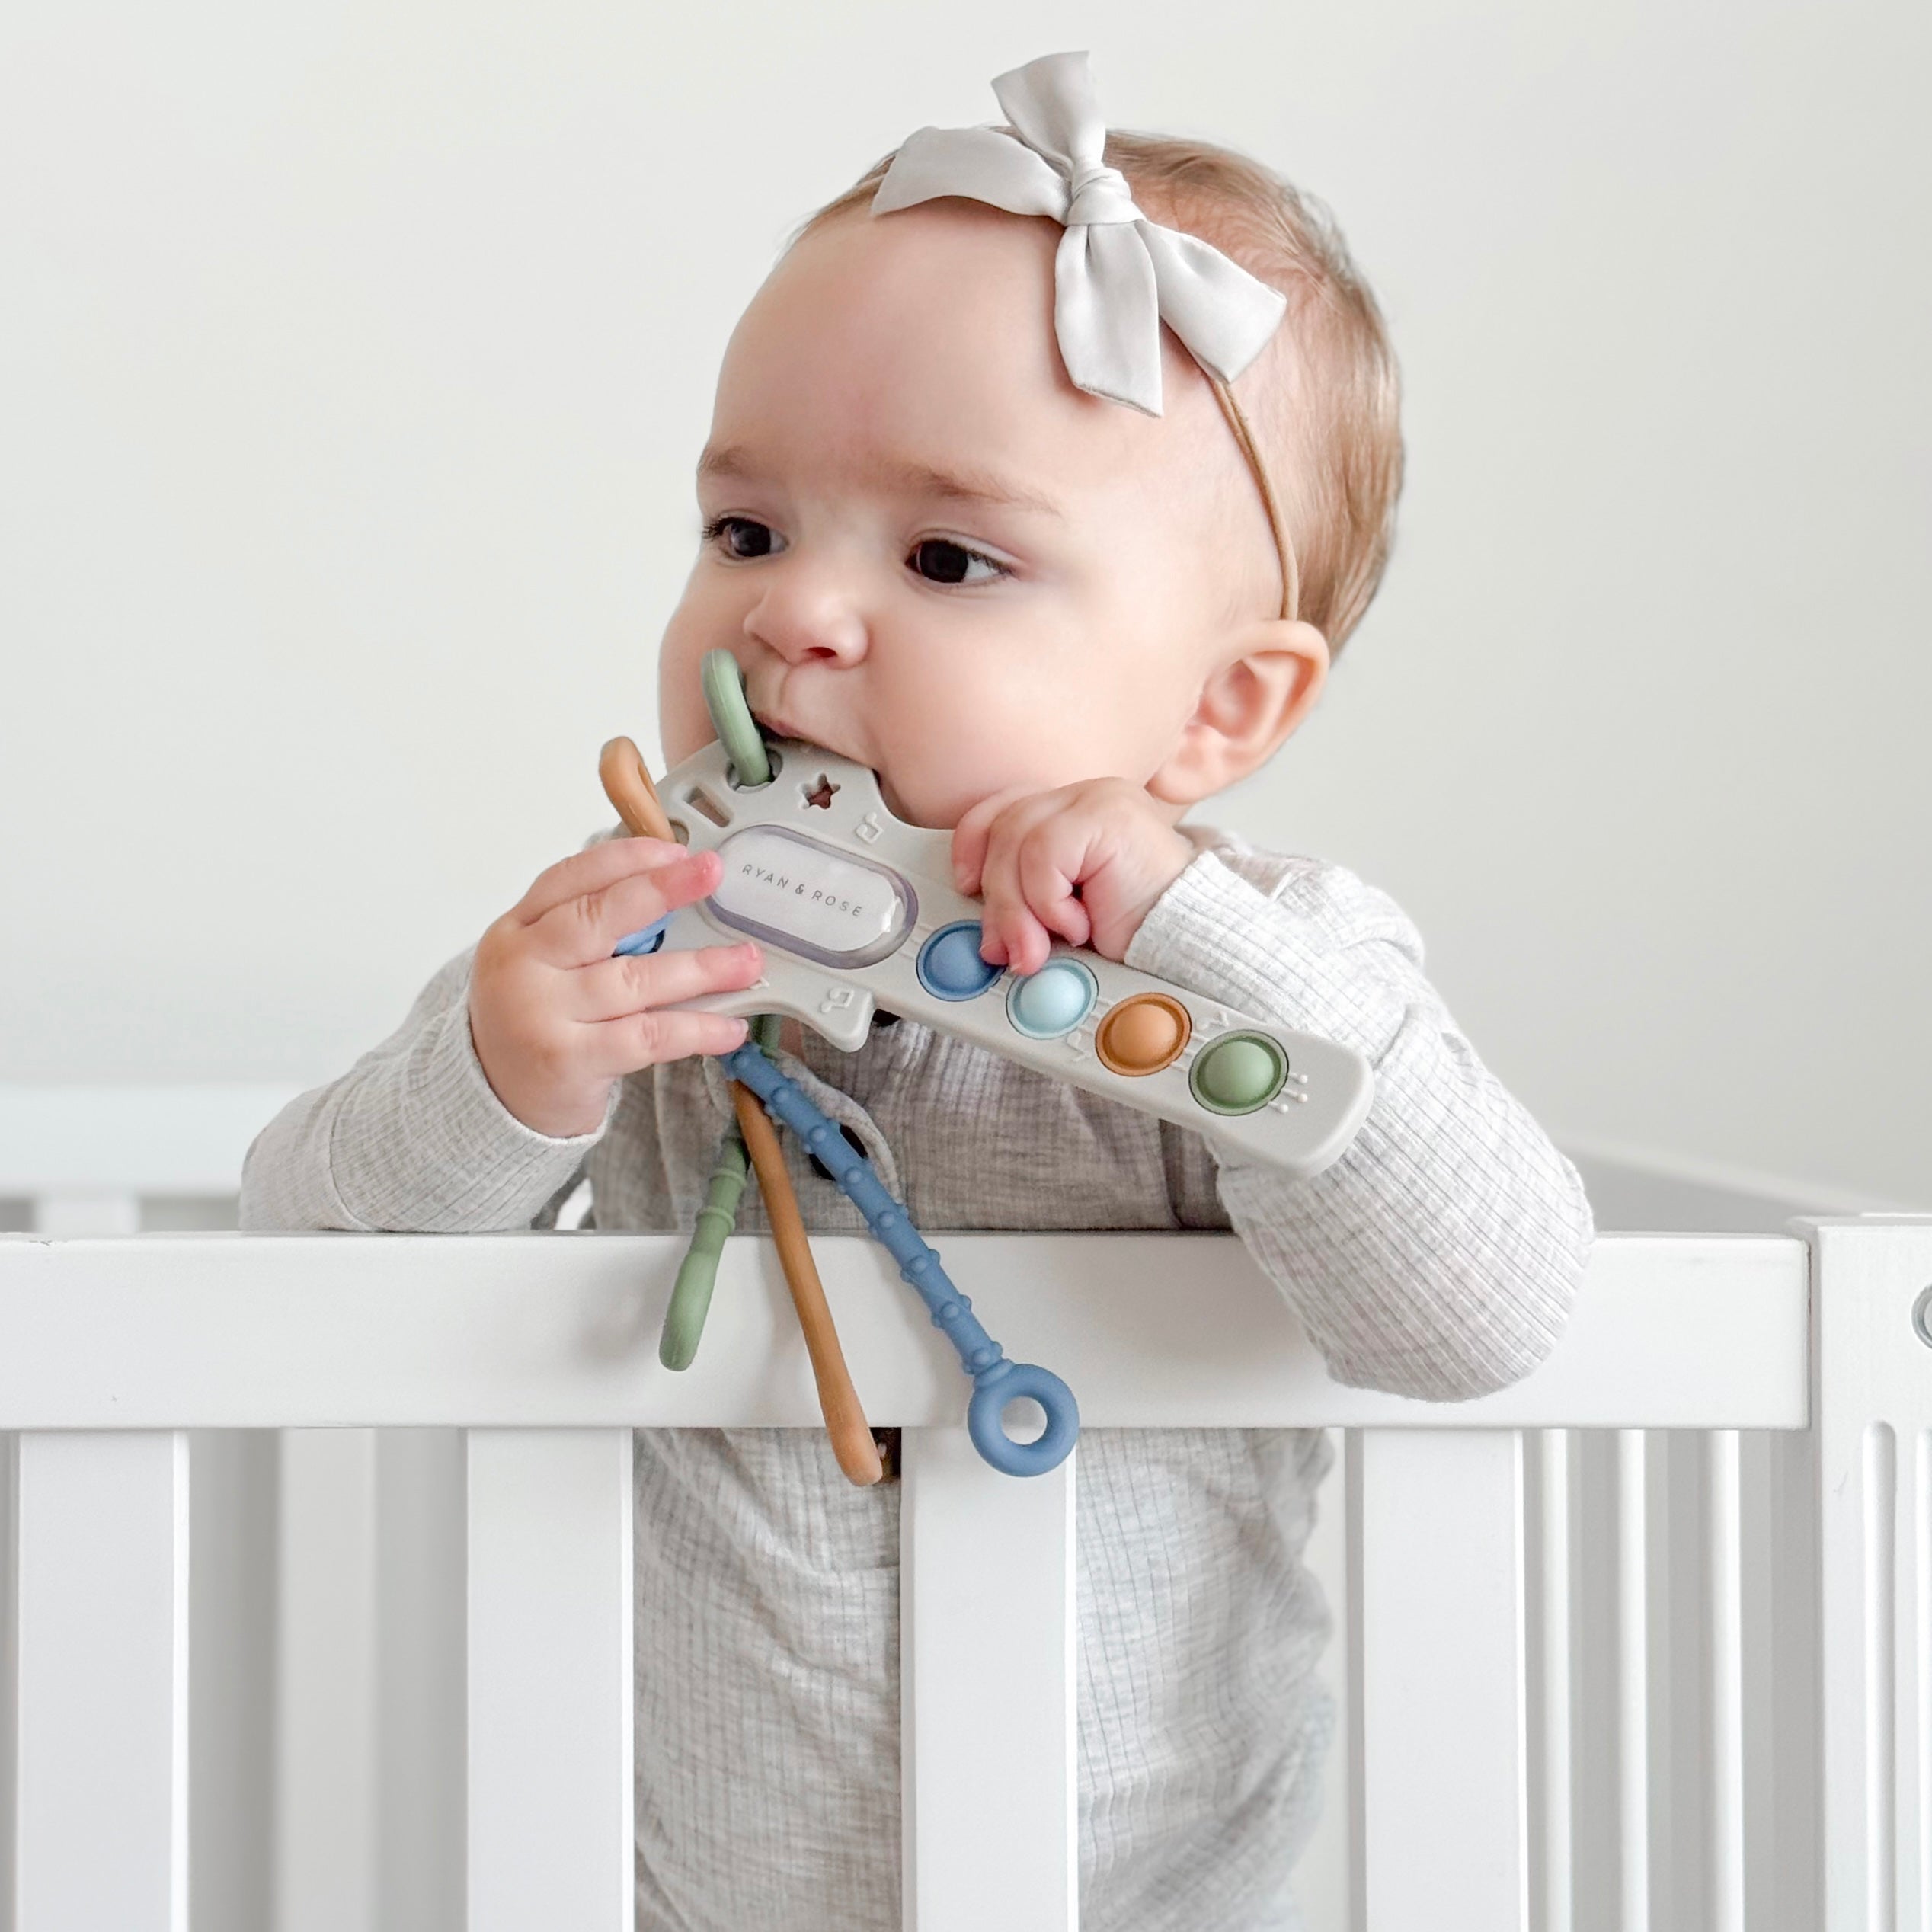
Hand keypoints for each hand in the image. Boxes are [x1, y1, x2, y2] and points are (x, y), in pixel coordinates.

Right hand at [469, 838, 763, 1136]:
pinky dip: (696, 1029)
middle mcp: (523, 966)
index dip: (625, 859)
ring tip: (747, 961)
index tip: (676, 851)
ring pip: (635, 979)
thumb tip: (672, 893)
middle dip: (661, 890)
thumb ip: (586, 930)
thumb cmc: (533, 1021)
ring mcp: (543, 1014)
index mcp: (516, 931)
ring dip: (700, 968)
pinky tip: (731, 1027)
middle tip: (711, 873)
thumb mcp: (539, 964)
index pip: (569, 878)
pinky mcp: (569, 1060)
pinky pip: (647, 1036)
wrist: (491, 1101)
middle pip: (597, 917)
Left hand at [950, 779, 1195, 976]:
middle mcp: (1084, 795)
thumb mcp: (1061, 918)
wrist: (1192, 945)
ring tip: (1038, 949)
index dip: (973, 846)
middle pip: (1001, 827)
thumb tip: (983, 933)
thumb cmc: (1137, 935)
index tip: (965, 888)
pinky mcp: (1106, 814)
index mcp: (1072, 811)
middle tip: (1006, 950)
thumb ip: (1023, 904)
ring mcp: (1097, 798)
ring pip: (1015, 840)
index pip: (1001, 808)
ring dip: (1017, 909)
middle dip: (995, 898)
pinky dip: (1049, 901)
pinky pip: (1043, 853)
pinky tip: (1079, 925)